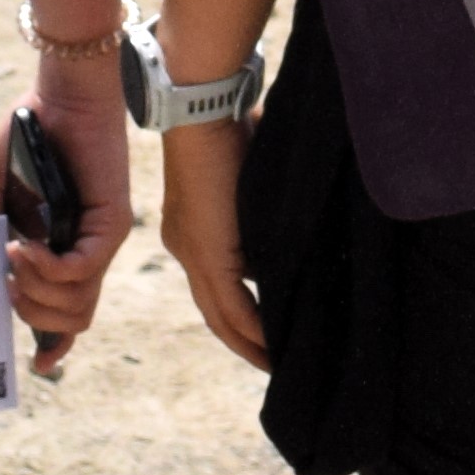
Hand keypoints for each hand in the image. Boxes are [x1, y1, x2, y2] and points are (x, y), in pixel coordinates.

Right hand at [0, 49, 131, 370]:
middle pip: (72, 318)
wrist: (60, 93)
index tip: (39, 367)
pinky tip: (24, 250)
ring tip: (12, 259)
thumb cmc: (33, 135)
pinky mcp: (111, 223)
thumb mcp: (0, 194)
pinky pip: (80, 271)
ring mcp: (103, 240)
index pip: (71, 311)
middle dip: (30, 314)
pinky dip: (47, 270)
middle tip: (4, 283)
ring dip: (34, 291)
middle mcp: (90, 252)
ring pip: (77, 303)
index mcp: (66, 249)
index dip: (55, 344)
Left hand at [157, 113, 268, 369]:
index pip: (215, 285)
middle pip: (214, 310)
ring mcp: (193, 253)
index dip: (238, 312)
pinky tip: (272, 344)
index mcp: (190, 232)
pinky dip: (253, 328)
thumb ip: (260, 209)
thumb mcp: (249, 179)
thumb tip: (288, 222)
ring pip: (220, 315)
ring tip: (275, 363)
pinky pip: (232, 305)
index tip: (265, 330)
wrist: (204, 110)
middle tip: (272, 363)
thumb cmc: (229, 125)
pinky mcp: (209, 253)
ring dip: (248, 343)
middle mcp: (185, 249)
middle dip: (242, 341)